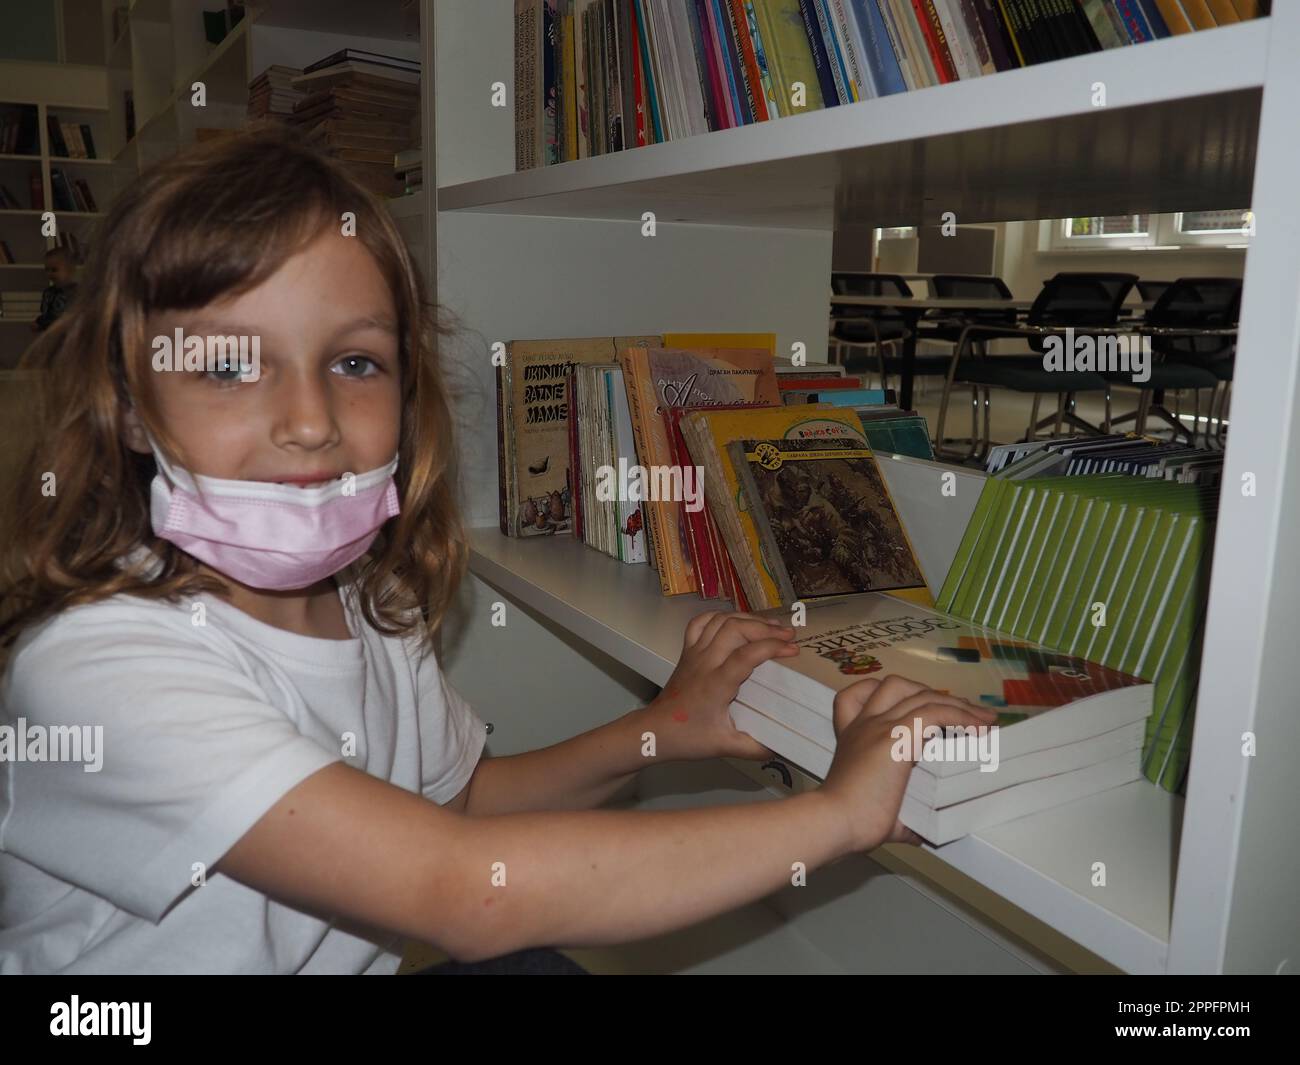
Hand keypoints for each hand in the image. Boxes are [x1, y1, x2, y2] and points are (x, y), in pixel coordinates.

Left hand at [642, 611, 800, 762]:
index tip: (794, 650)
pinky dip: (720, 616)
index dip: (772, 647)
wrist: (655, 730)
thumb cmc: (689, 738)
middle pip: (735, 629)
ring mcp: (693, 653)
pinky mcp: (686, 651)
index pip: (747, 655)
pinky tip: (736, 621)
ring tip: (770, 625)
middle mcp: (705, 662)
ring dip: (747, 618)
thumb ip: (755, 748)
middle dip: (764, 627)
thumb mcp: (725, 747)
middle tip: (788, 636)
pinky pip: (700, 623)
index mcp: (717, 683)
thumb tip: (783, 748)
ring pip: (719, 621)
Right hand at [819, 675, 998, 850]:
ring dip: (958, 704)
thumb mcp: (875, 806)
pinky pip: (935, 713)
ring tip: (984, 719)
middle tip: (960, 712)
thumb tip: (921, 832)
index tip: (915, 704)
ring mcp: (881, 727)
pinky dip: (961, 717)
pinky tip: (980, 729)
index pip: (857, 693)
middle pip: (897, 685)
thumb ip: (899, 815)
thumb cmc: (850, 822)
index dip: (884, 693)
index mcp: (853, 736)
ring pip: (923, 695)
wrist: (834, 822)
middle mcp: (865, 724)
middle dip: (931, 693)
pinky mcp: (897, 736)